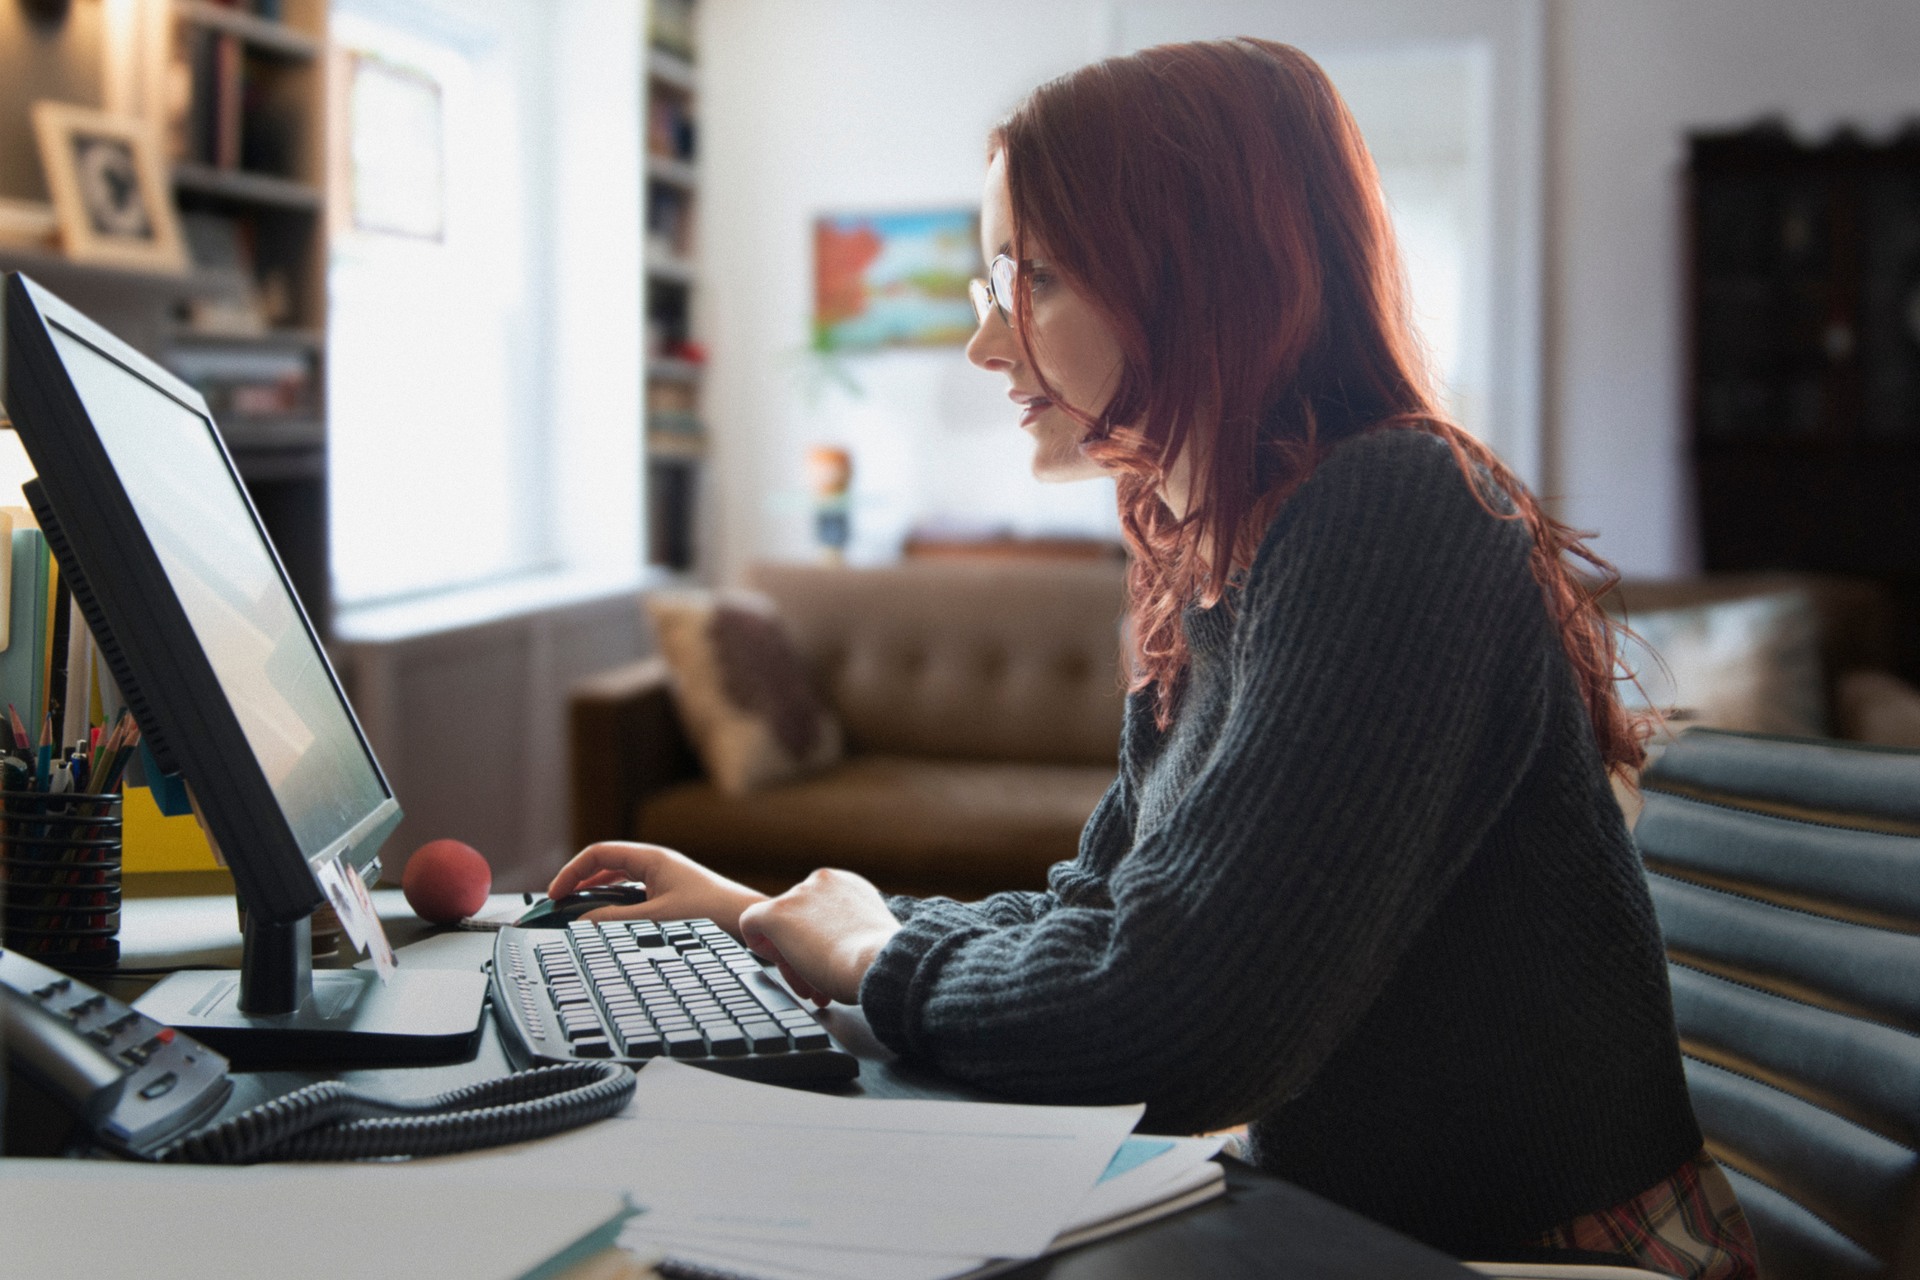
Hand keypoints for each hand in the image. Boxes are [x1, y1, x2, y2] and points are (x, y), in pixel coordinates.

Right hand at [547, 842, 766, 936]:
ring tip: (577, 914)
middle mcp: (656, 864)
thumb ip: (614, 921)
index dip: (572, 872)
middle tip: (559, 906)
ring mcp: (664, 878)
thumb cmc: (711, 913)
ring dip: (596, 895)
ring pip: (619, 881)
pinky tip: (608, 923)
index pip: (599, 854)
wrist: (747, 921)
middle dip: (580, 883)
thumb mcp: (655, 918)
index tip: (555, 895)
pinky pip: (633, 894)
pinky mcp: (672, 895)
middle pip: (606, 865)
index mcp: (651, 858)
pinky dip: (615, 905)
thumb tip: (580, 922)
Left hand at [737, 869, 900, 1006]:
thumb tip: (845, 946)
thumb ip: (855, 930)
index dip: (820, 934)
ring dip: (787, 950)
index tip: (830, 956)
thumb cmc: (881, 958)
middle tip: (815, 972)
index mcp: (849, 884)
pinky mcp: (777, 913)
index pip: (820, 907)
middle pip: (797, 914)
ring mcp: (798, 894)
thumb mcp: (873, 934)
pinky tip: (777, 960)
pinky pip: (750, 922)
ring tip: (805, 975)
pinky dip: (757, 942)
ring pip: (778, 923)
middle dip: (803, 944)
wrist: (879, 960)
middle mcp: (823, 881)